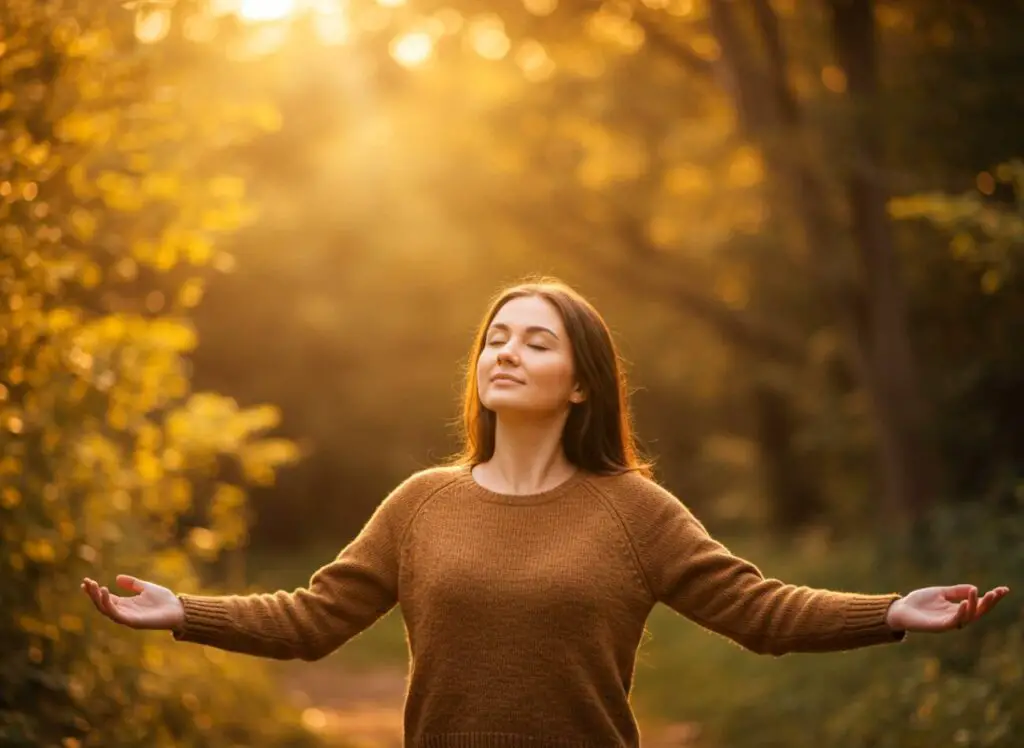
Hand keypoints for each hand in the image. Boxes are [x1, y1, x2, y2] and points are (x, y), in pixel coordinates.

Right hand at [81, 575, 185, 630]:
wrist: (178, 609)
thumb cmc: (164, 600)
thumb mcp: (146, 587)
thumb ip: (133, 584)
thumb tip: (117, 578)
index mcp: (126, 604)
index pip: (105, 598)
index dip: (95, 591)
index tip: (86, 581)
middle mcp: (124, 611)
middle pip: (102, 604)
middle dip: (92, 594)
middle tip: (86, 582)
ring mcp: (127, 617)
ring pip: (106, 609)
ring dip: (98, 598)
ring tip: (94, 586)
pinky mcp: (132, 621)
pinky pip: (116, 614)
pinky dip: (108, 604)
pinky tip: (105, 592)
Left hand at [886, 584, 1009, 632]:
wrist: (900, 610)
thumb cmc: (920, 602)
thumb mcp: (941, 593)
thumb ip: (956, 591)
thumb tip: (975, 588)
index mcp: (958, 609)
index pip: (979, 604)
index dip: (992, 598)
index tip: (1004, 589)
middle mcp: (957, 617)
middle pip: (979, 612)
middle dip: (989, 603)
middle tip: (997, 592)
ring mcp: (949, 622)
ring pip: (969, 617)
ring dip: (976, 605)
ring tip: (980, 593)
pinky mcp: (939, 626)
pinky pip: (954, 621)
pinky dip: (961, 612)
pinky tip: (965, 603)